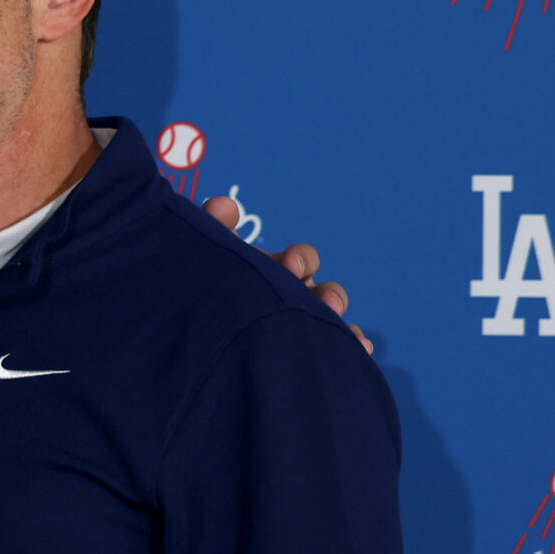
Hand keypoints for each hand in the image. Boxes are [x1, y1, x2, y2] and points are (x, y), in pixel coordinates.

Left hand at [201, 193, 371, 353]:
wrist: (194, 326)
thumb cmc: (205, 281)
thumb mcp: (206, 253)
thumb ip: (212, 227)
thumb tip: (225, 205)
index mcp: (276, 271)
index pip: (302, 260)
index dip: (302, 259)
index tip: (291, 265)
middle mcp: (294, 296)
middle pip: (326, 293)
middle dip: (329, 296)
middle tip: (322, 302)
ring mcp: (298, 323)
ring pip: (331, 322)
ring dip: (338, 326)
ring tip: (341, 330)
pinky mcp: (301, 348)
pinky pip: (332, 347)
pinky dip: (351, 344)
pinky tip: (360, 347)